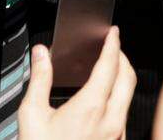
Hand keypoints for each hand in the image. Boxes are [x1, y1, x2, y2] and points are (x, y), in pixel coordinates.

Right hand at [18, 27, 135, 139]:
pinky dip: (120, 101)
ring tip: (110, 72)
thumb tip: (42, 54)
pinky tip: (107, 102)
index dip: (113, 44)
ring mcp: (117, 136)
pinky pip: (125, 117)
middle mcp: (111, 121)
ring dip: (123, 80)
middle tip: (113, 48)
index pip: (110, 65)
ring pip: (130, 98)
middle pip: (129, 78)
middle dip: (123, 58)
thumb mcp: (32, 116)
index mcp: (90, 108)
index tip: (113, 33)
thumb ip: (40, 80)